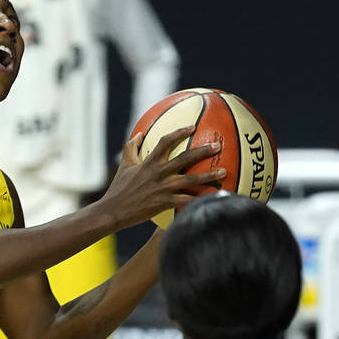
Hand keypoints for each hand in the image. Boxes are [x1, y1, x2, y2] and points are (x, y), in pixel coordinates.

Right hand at [100, 128, 224, 227]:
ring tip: (224, 171)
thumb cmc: (119, 188)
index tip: (192, 127)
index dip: (180, 132)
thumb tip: (139, 133)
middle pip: (185, 158)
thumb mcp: (124, 165)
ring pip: (191, 179)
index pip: (166, 141)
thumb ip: (131, 148)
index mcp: (150, 162)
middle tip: (217, 145)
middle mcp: (159, 173)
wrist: (114, 211)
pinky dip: (199, 198)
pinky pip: (186, 200)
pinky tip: (213, 197)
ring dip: (209, 175)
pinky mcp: (165, 202)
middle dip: (203, 150)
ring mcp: (163, 188)